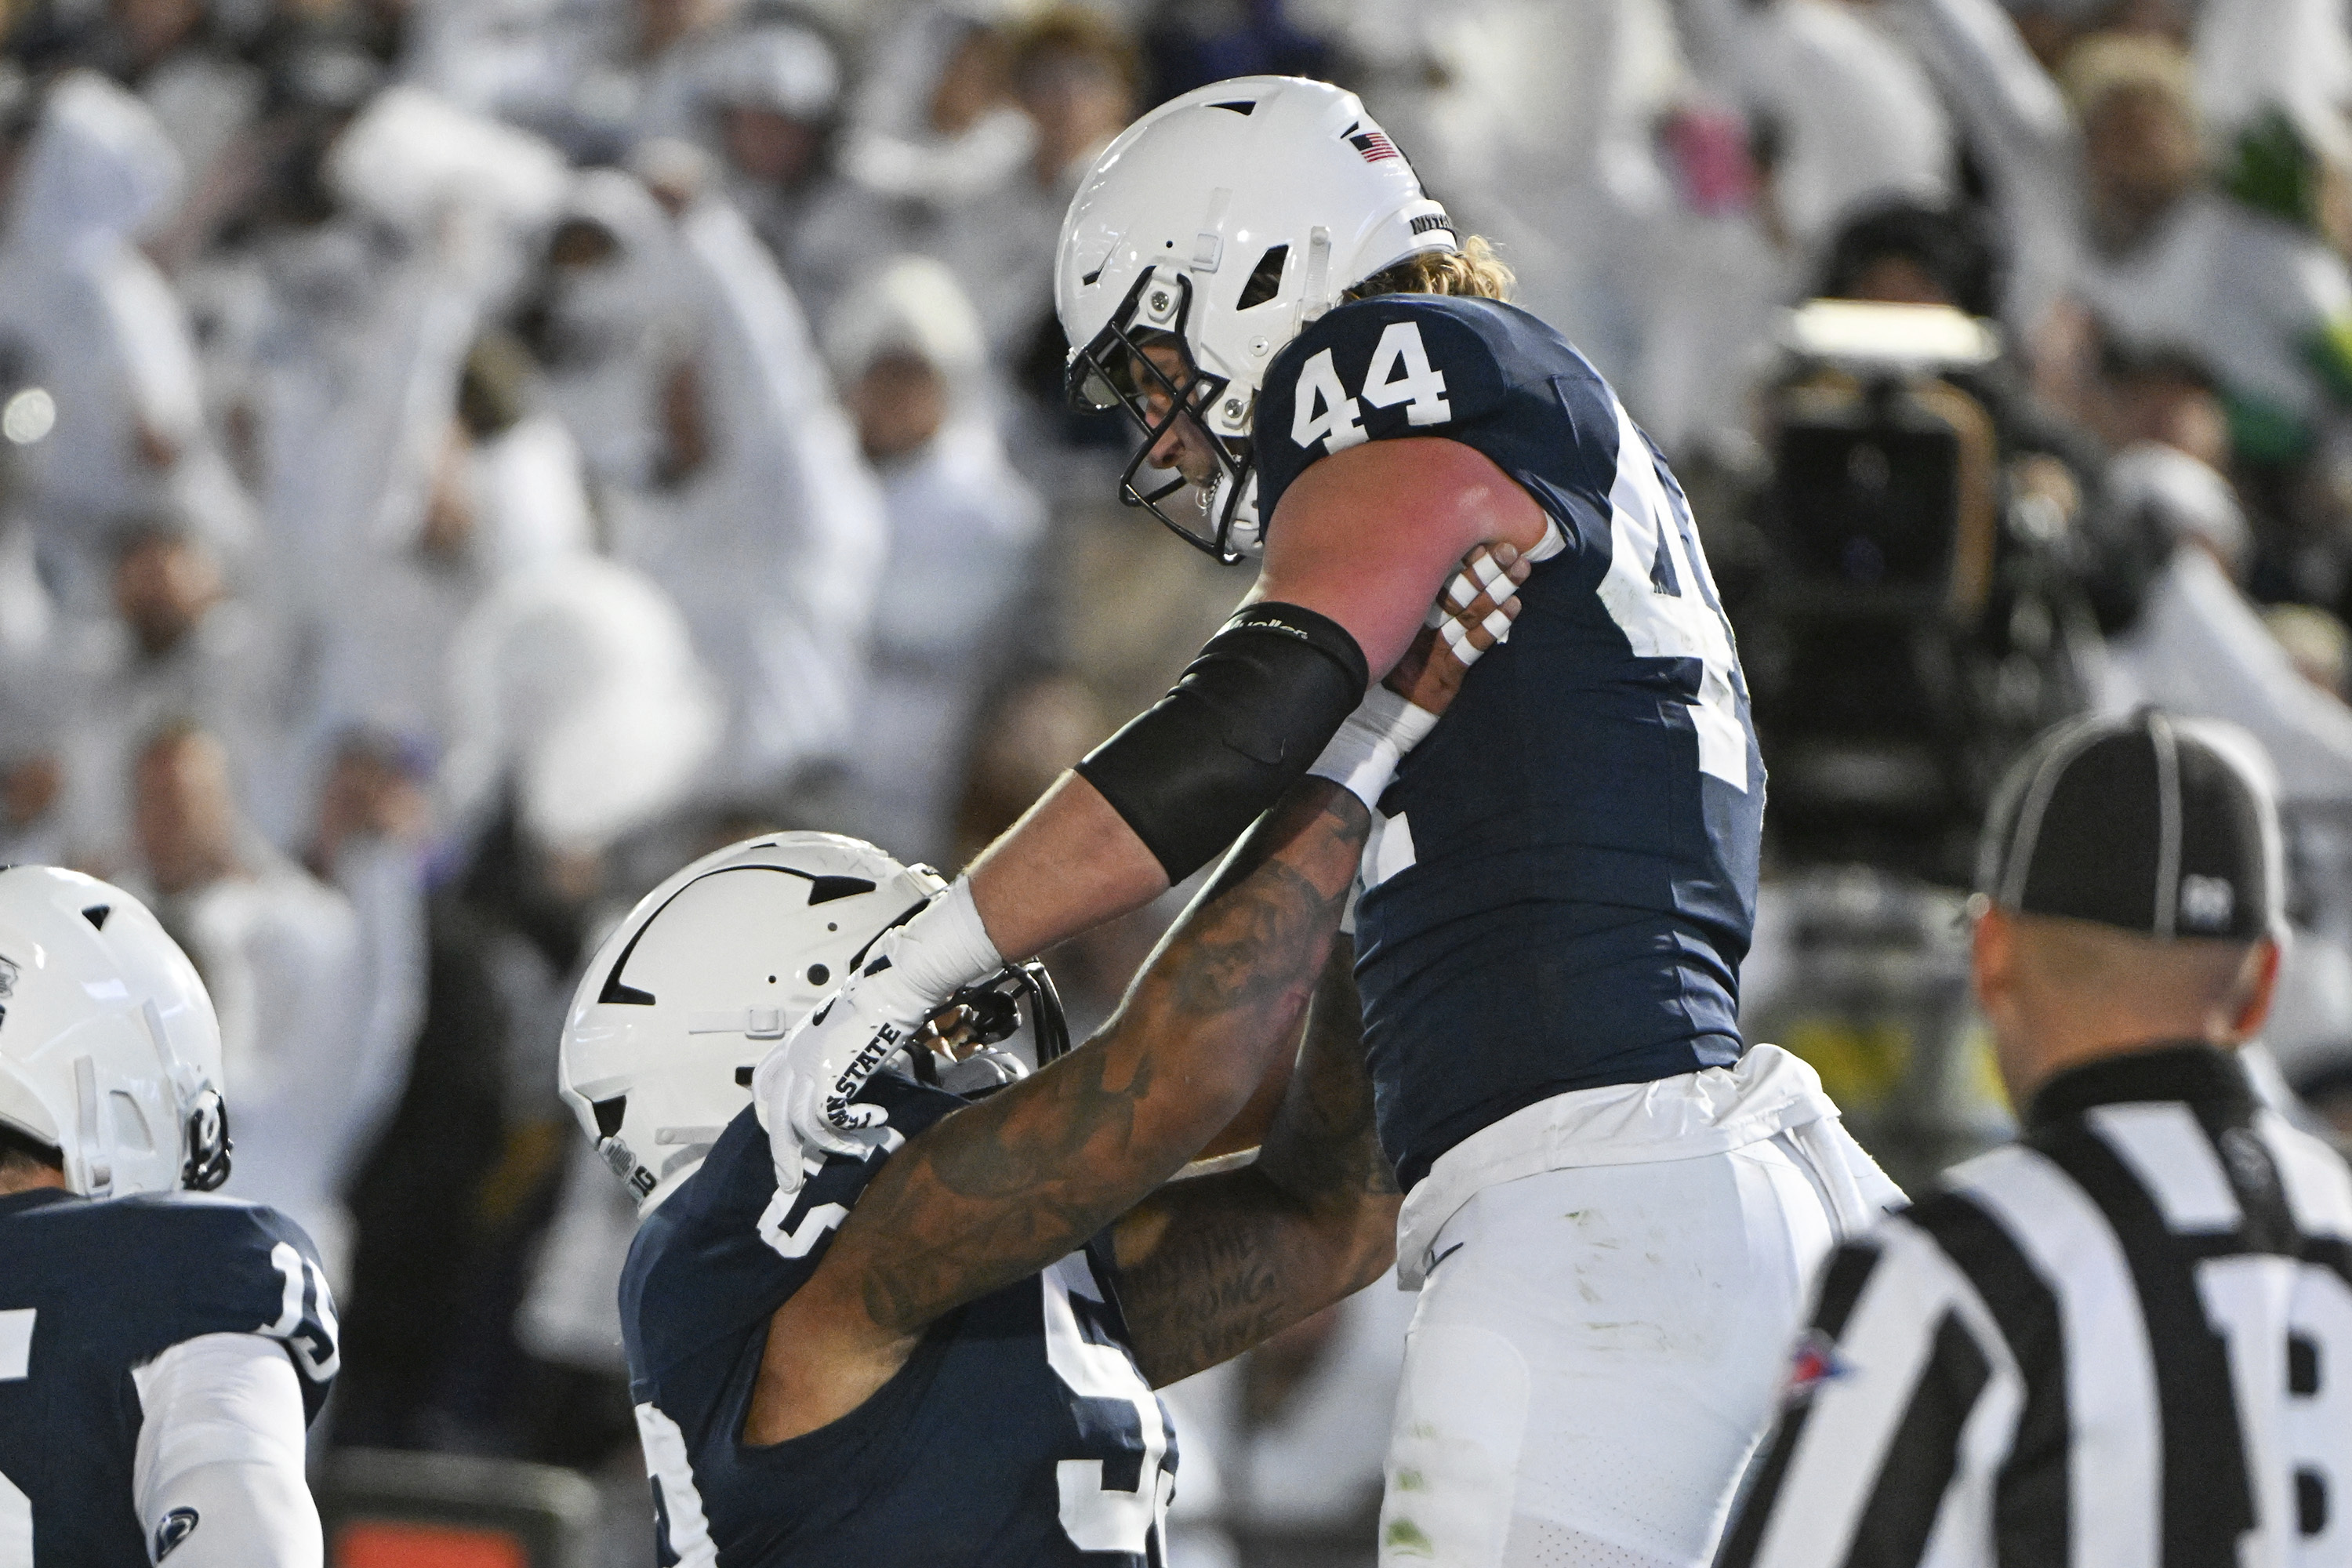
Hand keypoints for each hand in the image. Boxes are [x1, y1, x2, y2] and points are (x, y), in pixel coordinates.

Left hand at [751, 879, 1004, 1193]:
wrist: (890, 988)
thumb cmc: (878, 1001)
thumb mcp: (846, 1030)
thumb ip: (837, 1053)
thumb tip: (848, 1074)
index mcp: (795, 1042)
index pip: (765, 1084)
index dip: (768, 1115)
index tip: (781, 1135)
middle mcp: (795, 1056)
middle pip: (776, 1117)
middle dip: (783, 1155)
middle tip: (791, 1182)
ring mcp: (810, 1067)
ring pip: (802, 1126)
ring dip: (831, 1146)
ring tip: (857, 1150)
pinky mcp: (831, 1077)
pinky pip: (831, 1120)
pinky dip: (853, 1128)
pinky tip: (876, 1120)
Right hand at [1385, 543, 1527, 715]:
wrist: (1377, 723)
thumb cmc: (1391, 679)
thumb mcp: (1399, 640)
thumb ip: (1414, 612)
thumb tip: (1438, 580)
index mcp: (1409, 614)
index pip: (1438, 579)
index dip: (1463, 559)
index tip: (1485, 537)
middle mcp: (1420, 627)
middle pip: (1457, 590)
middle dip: (1486, 568)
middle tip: (1510, 547)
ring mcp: (1433, 650)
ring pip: (1468, 613)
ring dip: (1497, 589)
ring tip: (1521, 569)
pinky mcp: (1444, 675)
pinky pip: (1471, 648)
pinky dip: (1492, 627)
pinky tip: (1513, 609)